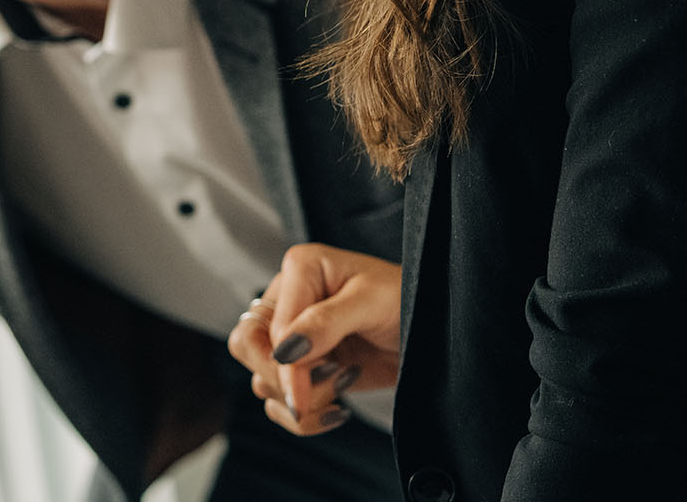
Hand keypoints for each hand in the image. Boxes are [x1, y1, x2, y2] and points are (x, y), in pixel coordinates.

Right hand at [227, 244, 401, 436]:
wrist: (439, 330)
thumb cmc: (410, 299)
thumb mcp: (372, 302)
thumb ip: (326, 322)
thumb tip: (285, 352)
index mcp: (300, 270)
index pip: (267, 326)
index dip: (286, 364)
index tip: (311, 391)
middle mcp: (289, 300)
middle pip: (247, 348)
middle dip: (283, 380)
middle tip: (327, 389)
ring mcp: (295, 336)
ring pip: (262, 379)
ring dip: (302, 398)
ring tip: (345, 384)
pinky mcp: (306, 368)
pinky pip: (280, 400)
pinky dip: (303, 415)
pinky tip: (338, 408)